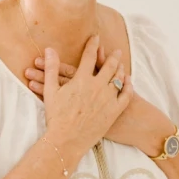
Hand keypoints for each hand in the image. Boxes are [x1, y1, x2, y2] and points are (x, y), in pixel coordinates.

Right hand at [42, 35, 134, 157]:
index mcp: (81, 80)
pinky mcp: (114, 111)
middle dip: (113, 56)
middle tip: (117, 51)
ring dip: (121, 70)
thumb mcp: (50, 91)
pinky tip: (128, 83)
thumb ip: (51, 68)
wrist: (67, 140)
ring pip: (119, 79)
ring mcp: (108, 99)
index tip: (96, 38)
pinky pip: (126, 95)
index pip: (89, 56)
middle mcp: (97, 86)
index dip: (92, 45)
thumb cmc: (56, 116)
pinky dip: (128, 86)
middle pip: (109, 66)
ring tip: (121, 66)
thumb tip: (49, 49)